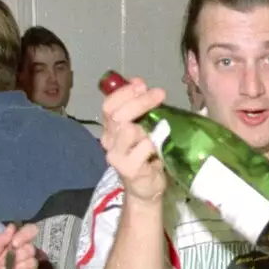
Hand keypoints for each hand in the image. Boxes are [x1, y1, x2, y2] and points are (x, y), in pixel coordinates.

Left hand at [0, 223, 39, 268]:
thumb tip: (12, 226)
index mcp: (10, 248)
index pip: (26, 234)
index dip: (26, 234)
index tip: (16, 241)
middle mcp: (20, 257)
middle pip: (31, 248)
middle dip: (21, 253)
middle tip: (9, 261)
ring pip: (33, 261)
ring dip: (20, 267)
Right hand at [100, 77, 168, 203]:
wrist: (146, 187)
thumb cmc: (145, 154)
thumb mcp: (142, 125)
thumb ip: (138, 105)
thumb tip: (137, 81)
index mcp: (110, 128)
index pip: (108, 105)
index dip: (124, 93)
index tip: (141, 85)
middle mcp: (109, 141)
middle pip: (118, 115)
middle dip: (140, 101)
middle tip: (159, 94)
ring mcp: (117, 156)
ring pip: (129, 131)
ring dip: (147, 125)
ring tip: (159, 128)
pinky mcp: (129, 169)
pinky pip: (144, 148)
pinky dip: (154, 143)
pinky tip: (159, 148)